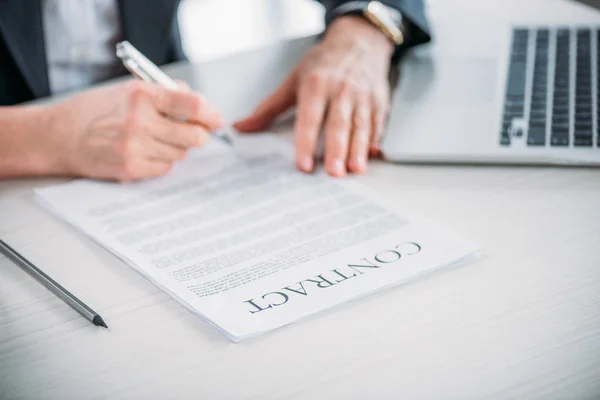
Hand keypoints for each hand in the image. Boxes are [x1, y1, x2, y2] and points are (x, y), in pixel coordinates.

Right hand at [41, 80, 223, 180]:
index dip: (210, 114)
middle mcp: (139, 121)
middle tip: (193, 132)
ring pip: (181, 154)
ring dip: (176, 148)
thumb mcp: (129, 89)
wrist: (59, 136)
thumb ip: (165, 94)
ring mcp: (135, 147)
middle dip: (199, 135)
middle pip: (194, 136)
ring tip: (155, 139)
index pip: (192, 105)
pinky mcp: (131, 168)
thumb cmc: (96, 110)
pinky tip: (144, 152)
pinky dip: (161, 161)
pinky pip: (165, 168)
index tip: (216, 119)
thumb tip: (198, 104)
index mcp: (142, 95)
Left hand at [234, 16, 393, 176]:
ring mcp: (362, 97)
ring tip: (355, 170)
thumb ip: (268, 108)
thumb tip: (241, 127)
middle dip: (337, 150)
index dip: (305, 142)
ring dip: (358, 150)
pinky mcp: (379, 103)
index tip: (303, 164)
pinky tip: (372, 156)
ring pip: (360, 126)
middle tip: (333, 173)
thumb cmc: (323, 64)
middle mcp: (341, 91)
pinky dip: (375, 141)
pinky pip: (377, 124)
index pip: (310, 118)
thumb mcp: (293, 80)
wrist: (358, 42)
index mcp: (316, 85)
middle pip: (338, 124)